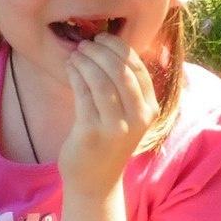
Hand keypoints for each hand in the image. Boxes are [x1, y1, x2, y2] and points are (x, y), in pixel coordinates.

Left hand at [57, 32, 158, 191]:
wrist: (95, 182)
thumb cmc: (108, 142)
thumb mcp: (127, 116)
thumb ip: (126, 89)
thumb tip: (110, 48)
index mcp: (150, 110)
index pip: (138, 69)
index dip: (119, 48)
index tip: (102, 38)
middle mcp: (138, 118)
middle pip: (121, 71)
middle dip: (100, 51)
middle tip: (85, 44)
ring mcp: (116, 127)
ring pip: (101, 81)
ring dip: (86, 61)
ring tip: (75, 54)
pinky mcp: (92, 132)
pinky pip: (83, 94)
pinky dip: (76, 75)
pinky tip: (70, 67)